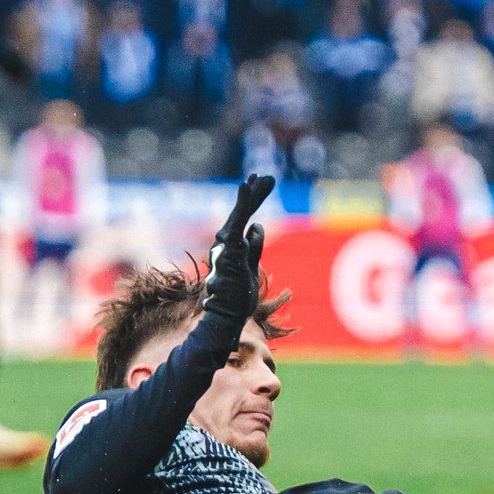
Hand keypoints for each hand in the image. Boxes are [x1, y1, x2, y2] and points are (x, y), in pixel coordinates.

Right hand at [208, 169, 278, 310]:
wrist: (226, 316)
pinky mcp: (229, 249)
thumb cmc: (236, 298)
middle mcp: (224, 243)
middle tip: (268, 177)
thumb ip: (254, 246)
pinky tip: (246, 186)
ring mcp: (225, 246)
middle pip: (242, 213)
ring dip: (252, 194)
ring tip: (265, 177)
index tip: (261, 185)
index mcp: (230, 247)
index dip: (252, 202)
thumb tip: (256, 225)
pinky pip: (237, 221)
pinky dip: (242, 203)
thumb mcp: (251, 267)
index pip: (243, 220)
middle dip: (255, 193)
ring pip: (240, 214)